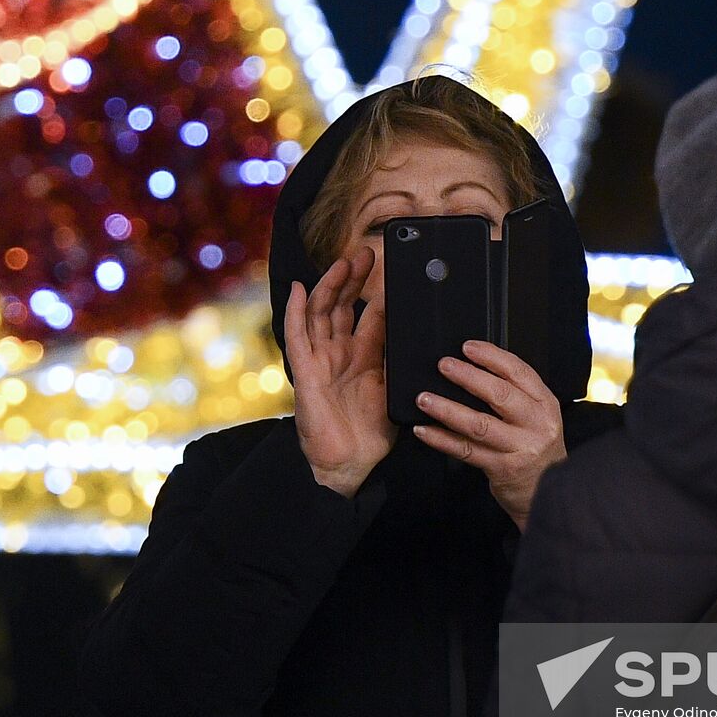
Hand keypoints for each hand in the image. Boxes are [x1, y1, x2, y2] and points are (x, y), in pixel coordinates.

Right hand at [284, 247, 396, 496]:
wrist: (351, 462)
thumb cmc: (373, 432)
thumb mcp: (395, 387)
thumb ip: (401, 358)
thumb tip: (422, 332)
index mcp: (363, 356)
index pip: (369, 314)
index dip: (377, 290)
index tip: (390, 266)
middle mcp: (339, 353)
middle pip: (343, 305)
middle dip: (354, 279)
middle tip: (367, 254)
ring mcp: (320, 360)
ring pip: (320, 313)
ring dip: (330, 286)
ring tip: (342, 263)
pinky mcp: (304, 372)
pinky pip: (296, 337)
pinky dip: (295, 311)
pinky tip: (297, 289)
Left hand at [411, 339, 566, 529]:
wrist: (546, 491)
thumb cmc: (534, 448)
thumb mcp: (536, 417)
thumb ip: (515, 394)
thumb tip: (474, 367)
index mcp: (545, 404)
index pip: (519, 372)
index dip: (492, 356)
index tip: (467, 347)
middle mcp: (536, 424)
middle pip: (500, 395)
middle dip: (468, 377)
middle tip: (443, 365)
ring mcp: (519, 448)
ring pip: (479, 424)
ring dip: (448, 409)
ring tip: (424, 399)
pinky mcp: (502, 469)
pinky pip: (466, 450)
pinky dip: (442, 439)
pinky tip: (424, 430)